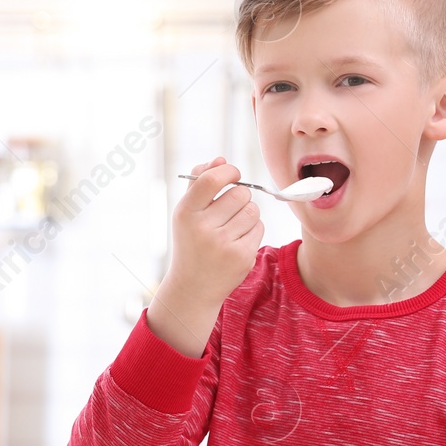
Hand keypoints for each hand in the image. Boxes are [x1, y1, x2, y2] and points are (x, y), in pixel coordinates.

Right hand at [147, 158, 263, 356]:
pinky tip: (238, 241)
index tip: (232, 174)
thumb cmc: (191, 241)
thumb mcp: (186, 212)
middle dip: (239, 196)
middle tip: (229, 209)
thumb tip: (221, 159)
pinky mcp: (242, 257)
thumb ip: (200, 182)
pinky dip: (252, 231)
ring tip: (233, 226)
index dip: (228, 171)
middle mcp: (203, 228)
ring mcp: (224, 244)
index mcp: (186, 213)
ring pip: (253, 210)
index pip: (212, 179)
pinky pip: (260, 228)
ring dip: (248, 214)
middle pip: (240, 193)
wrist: (193, 286)